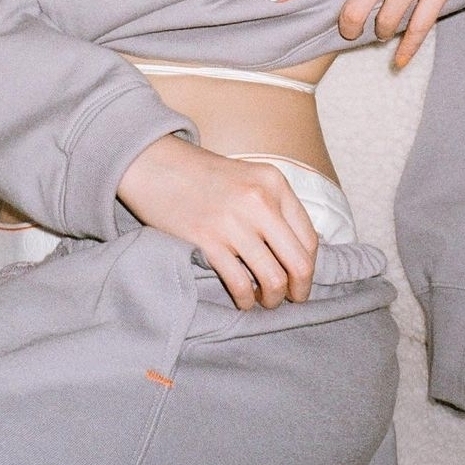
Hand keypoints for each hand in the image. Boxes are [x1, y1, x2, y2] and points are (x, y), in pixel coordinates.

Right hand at [117, 135, 318, 309]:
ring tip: (264, 301)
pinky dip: (245, 299)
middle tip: (292, 299)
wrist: (155, 163)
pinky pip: (240, 283)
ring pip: (273, 279)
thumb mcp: (248, 177)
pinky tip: (242, 299)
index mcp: (274, 183)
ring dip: (272, 298)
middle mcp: (260, 201)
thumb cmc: (201, 174)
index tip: (301, 279)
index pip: (308, 238)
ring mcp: (234, 222)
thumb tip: (295, 250)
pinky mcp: (208, 241)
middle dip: (300, 289)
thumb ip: (272, 206)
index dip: (309, 267)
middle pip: (299, 262)